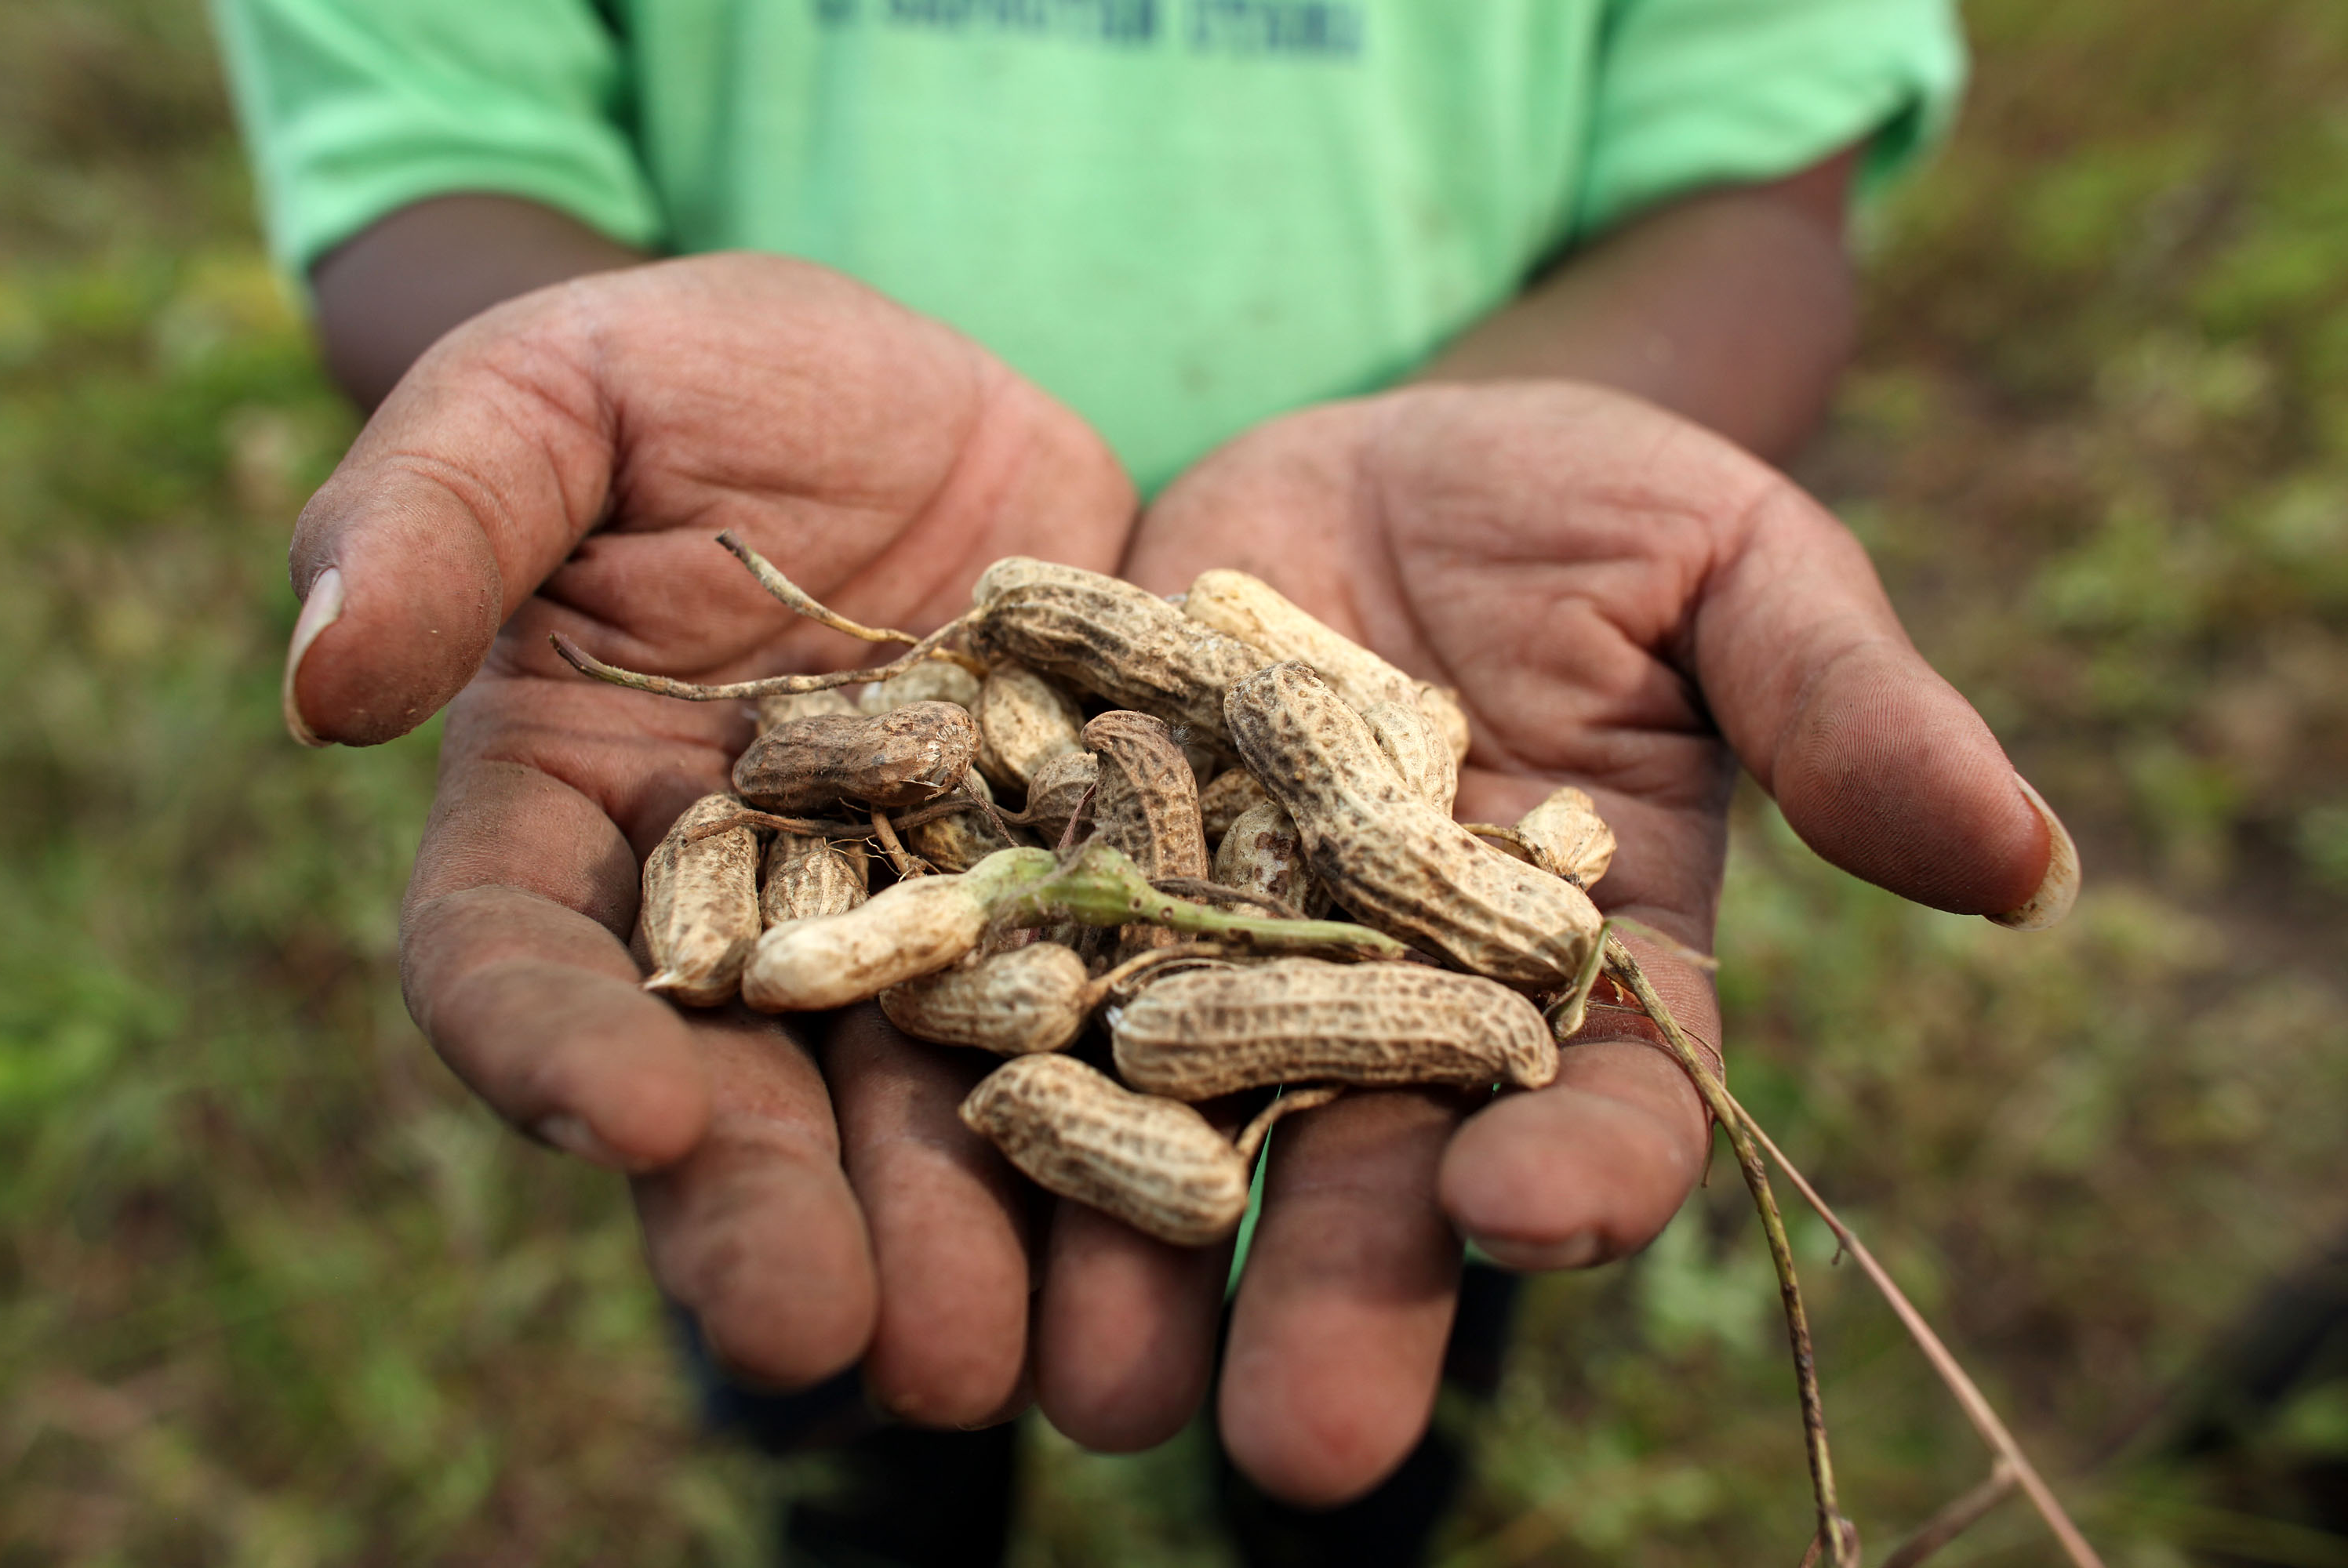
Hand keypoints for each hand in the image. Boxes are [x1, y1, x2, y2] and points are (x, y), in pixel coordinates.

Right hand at [285, 253, 1134, 1417]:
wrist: (931, 395)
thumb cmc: (712, 376)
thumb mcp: (566, 387)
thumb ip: (439, 506)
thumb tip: (319, 681)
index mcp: (573, 823)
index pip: (515, 960)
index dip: (549, 1047)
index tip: (626, 1119)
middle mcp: (734, 925)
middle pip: (725, 1095)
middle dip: (765, 1217)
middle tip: (829, 1338)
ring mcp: (909, 937)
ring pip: (911, 1111)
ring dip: (950, 1240)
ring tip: (994, 1359)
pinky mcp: (1065, 919)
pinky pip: (1094, 1033)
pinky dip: (1126, 1125)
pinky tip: (1178, 1218)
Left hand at [1039, 382, 2060, 1502]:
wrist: (1378, 454)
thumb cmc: (1587, 509)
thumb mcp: (1728, 565)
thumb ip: (1845, 706)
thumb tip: (2034, 865)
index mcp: (1580, 979)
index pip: (1607, 1111)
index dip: (1583, 1171)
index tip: (1524, 1209)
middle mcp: (1396, 1018)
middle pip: (1379, 1186)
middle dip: (1342, 1307)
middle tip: (1297, 1451)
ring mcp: (1226, 974)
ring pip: (1184, 1143)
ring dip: (1137, 1263)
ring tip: (1090, 1378)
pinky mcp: (1082, 902)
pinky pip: (1027, 1005)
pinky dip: (980, 1080)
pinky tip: (933, 1158)